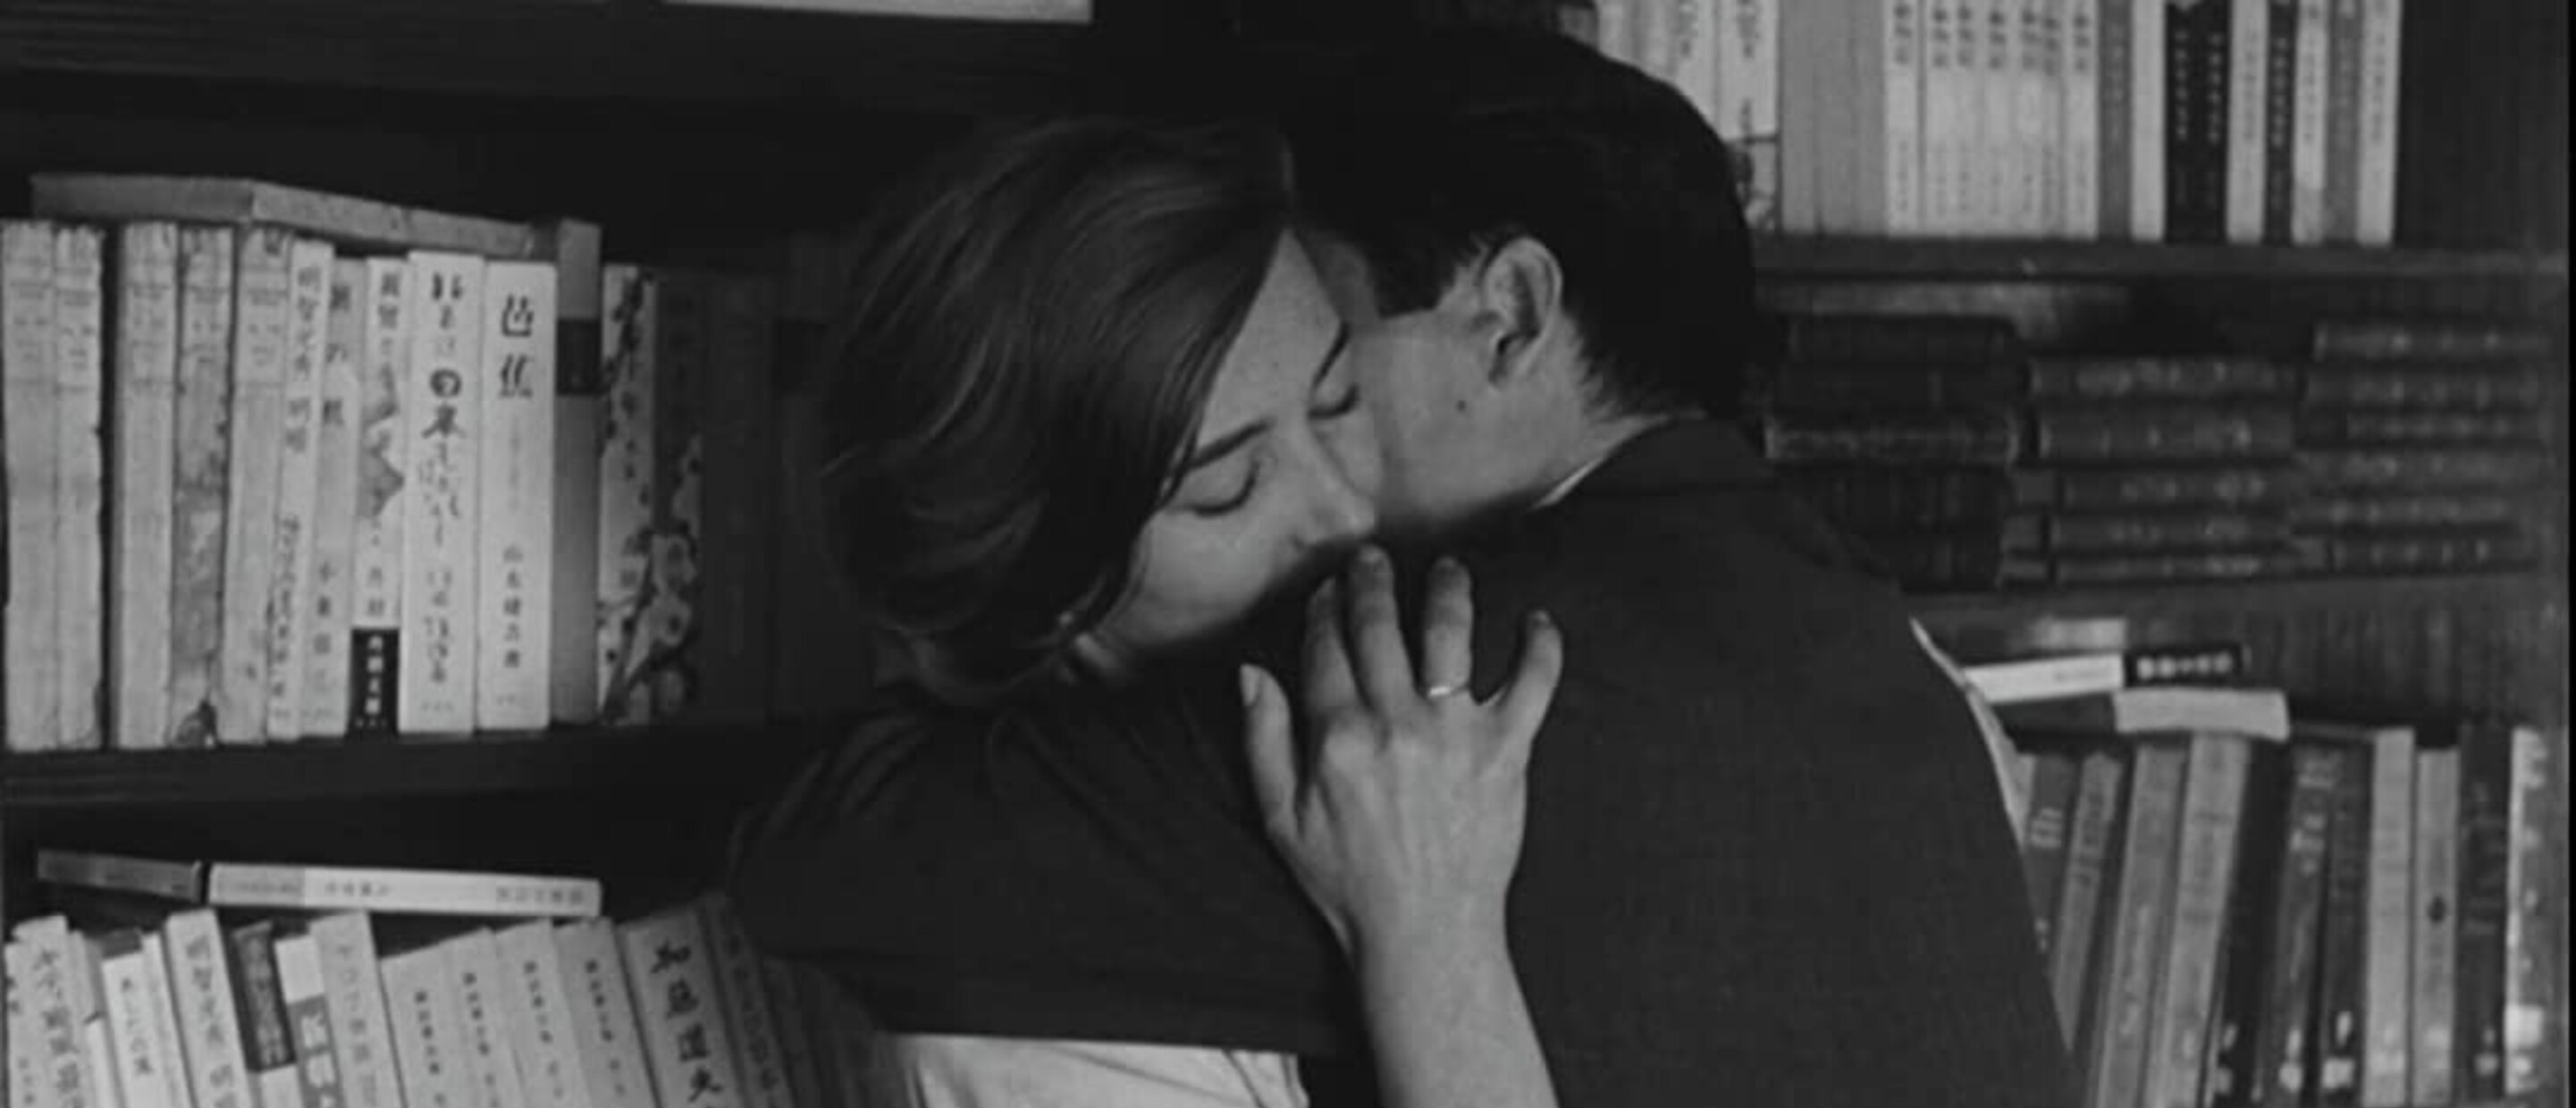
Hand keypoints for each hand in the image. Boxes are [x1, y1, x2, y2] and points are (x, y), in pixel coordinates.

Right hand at [1241, 546, 1563, 958]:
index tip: (1325, 591)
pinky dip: (1541, 646)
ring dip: (1448, 590)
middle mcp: (1397, 724)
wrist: (1425, 931)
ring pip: (1452, 634)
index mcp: (1337, 738)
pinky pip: (1533, 684)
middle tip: (1373, 557)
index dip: (1322, 610)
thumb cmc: (1347, 880)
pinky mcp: (1506, 751)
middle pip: (1381, 627)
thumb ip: (1264, 739)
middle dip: (1373, 581)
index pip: (1325, 648)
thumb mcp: (1281, 817)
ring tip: (1447, 568)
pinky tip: (1539, 620)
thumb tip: (1251, 672)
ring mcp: (1456, 734)